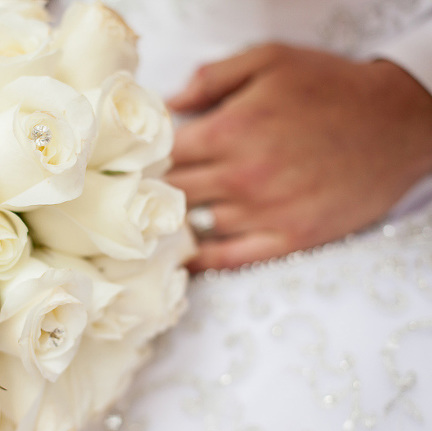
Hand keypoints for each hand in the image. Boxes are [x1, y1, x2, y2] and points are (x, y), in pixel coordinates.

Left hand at [166, 43, 431, 270]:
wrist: (398, 122)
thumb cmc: (331, 87)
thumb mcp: (270, 60)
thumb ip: (212, 77)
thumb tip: (169, 104)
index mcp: (230, 131)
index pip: (165, 155)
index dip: (149, 158)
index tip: (142, 162)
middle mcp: (241, 176)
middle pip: (174, 193)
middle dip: (155, 192)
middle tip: (144, 193)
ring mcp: (265, 212)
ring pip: (196, 226)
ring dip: (175, 223)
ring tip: (159, 222)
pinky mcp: (289, 238)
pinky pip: (230, 259)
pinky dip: (201, 261)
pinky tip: (182, 259)